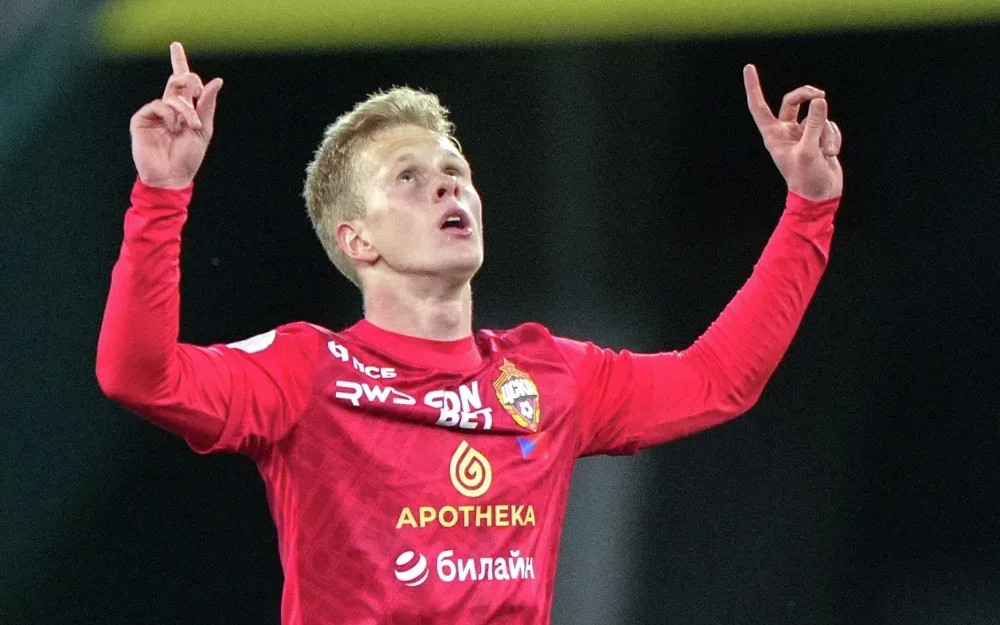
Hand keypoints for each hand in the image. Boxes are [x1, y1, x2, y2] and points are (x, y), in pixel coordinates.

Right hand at [130, 42, 222, 188]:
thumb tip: (216, 81)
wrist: (172, 176)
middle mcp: (168, 108)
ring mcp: (154, 113)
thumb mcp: (203, 129)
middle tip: (195, 88)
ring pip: (172, 95)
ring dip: (185, 110)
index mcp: (183, 110)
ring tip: (189, 127)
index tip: (175, 45)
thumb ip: (207, 105)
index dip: (178, 63)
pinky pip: (158, 105)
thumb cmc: (189, 157)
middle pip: (176, 82)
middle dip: (188, 80)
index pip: (181, 83)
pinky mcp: (142, 120)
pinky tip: (173, 128)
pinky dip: (170, 115)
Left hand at [743, 65, 842, 200]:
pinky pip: (829, 125)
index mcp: (773, 135)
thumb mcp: (809, 151)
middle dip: (807, 95)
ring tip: (826, 153)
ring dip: (826, 132)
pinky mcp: (818, 136)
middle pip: (793, 100)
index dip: (754, 87)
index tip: (749, 67)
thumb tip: (819, 101)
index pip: (759, 107)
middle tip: (820, 95)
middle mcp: (785, 131)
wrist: (821, 195)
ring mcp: (802, 133)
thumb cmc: (807, 178)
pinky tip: (831, 154)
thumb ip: (813, 124)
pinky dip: (834, 137)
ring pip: (817, 115)